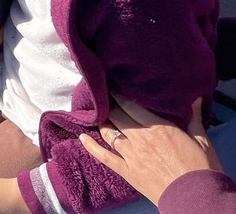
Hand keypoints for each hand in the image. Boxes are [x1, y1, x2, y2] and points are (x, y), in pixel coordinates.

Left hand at [78, 97, 220, 204]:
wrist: (197, 199)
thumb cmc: (203, 170)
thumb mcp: (202, 140)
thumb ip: (194, 118)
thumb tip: (194, 97)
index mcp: (159, 128)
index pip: (131, 105)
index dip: (119, 94)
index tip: (111, 85)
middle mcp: (141, 138)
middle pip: (117, 116)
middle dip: (109, 105)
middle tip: (102, 95)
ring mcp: (132, 155)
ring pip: (109, 132)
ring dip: (102, 121)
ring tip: (96, 113)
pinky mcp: (127, 172)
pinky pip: (105, 157)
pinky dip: (91, 147)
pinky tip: (82, 137)